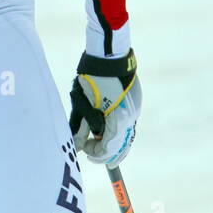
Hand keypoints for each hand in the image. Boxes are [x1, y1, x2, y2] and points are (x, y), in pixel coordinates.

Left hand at [69, 49, 140, 166]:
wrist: (108, 55)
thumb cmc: (92, 78)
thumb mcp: (83, 104)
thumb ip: (81, 126)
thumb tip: (78, 145)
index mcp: (119, 118)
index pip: (110, 146)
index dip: (97, 153)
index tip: (86, 153)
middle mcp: (130, 116)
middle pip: (121, 144)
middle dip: (107, 153)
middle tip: (93, 156)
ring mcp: (134, 108)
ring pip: (126, 135)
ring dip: (114, 144)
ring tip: (100, 148)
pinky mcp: (134, 102)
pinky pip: (128, 124)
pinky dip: (118, 133)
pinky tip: (109, 136)